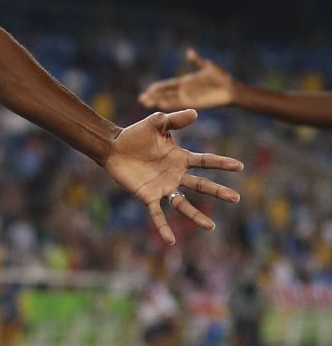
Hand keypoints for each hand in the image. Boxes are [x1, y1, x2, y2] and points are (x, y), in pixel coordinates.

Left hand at [103, 109, 241, 245]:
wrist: (113, 147)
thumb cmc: (135, 134)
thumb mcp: (155, 123)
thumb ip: (174, 119)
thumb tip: (195, 112)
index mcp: (180, 158)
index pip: (205, 161)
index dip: (221, 163)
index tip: (240, 166)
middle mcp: (175, 175)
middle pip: (201, 185)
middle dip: (218, 191)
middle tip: (236, 198)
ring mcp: (162, 187)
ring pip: (183, 204)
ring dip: (196, 216)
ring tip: (210, 227)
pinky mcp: (147, 196)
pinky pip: (157, 214)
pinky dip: (163, 227)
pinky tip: (170, 241)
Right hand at [139, 48, 235, 110]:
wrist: (232, 90)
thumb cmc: (222, 78)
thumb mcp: (207, 67)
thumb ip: (196, 61)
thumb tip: (188, 51)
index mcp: (186, 82)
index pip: (168, 85)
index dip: (157, 87)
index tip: (148, 89)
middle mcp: (185, 91)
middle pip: (165, 93)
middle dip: (153, 96)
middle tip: (141, 99)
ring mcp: (188, 97)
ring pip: (169, 99)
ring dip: (158, 101)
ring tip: (146, 104)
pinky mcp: (194, 103)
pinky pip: (179, 104)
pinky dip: (169, 104)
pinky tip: (160, 105)